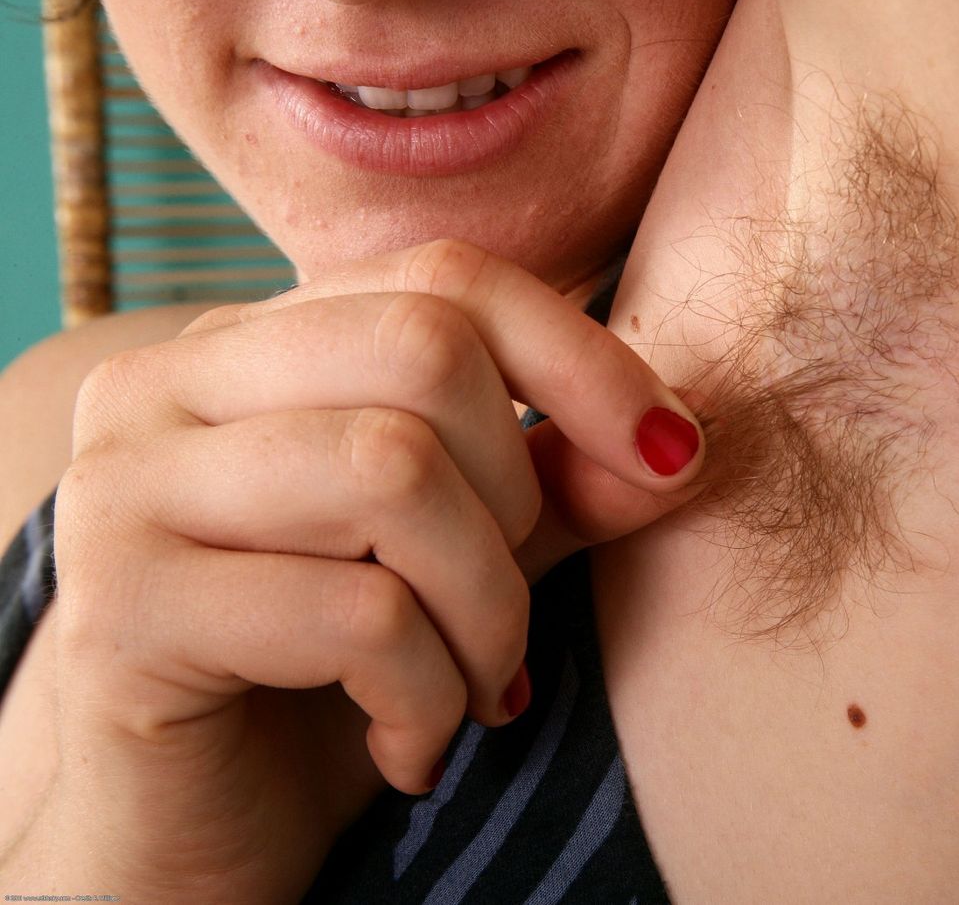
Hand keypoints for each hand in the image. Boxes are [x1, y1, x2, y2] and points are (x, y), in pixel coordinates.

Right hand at [40, 240, 703, 899]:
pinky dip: (427, 698)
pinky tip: (410, 750)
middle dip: (518, 504)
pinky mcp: (119, 608)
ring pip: (391, 472)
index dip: (584, 361)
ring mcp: (123, 487)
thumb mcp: (465, 562)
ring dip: (485, 614)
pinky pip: (354, 613)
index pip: (444, 280)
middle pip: (424, 351)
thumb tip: (682, 438)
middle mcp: (164, 385)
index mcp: (246, 345)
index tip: (674, 455)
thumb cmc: (332, 682)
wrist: (196, 835)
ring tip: (476, 692)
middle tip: (502, 619)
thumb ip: (558, 487)